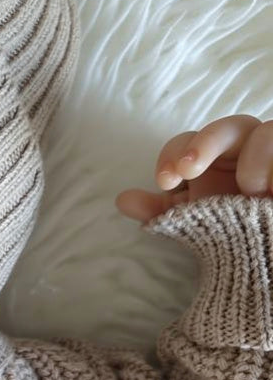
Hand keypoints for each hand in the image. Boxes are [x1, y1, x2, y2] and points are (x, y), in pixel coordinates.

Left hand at [116, 115, 272, 224]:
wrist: (257, 252)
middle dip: (205, 144)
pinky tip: (270, 192)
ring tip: (250, 190)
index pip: (188, 142)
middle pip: (226, 127)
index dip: (172, 155)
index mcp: (212, 156)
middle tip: (187, 169)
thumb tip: (122, 200)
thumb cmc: (224, 228)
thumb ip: (159, 211)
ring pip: (267, 134)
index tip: (163, 182)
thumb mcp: (188, 220)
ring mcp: (271, 155)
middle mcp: (243, 147)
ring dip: (254, 159)